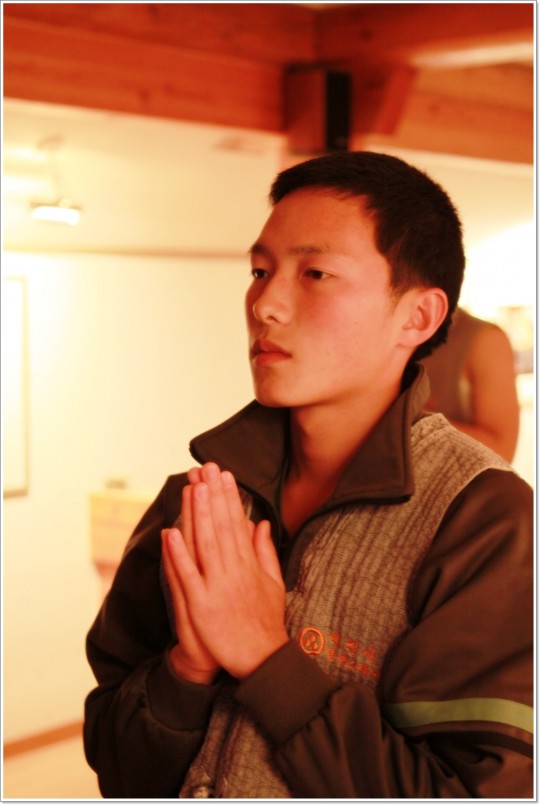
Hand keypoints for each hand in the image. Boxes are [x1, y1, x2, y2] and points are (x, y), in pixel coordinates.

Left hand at [165, 462, 288, 678]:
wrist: (260, 660)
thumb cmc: (266, 621)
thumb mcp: (273, 582)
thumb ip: (266, 551)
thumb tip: (261, 523)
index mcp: (250, 565)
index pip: (237, 523)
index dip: (229, 497)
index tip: (223, 475)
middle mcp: (234, 572)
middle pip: (220, 527)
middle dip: (212, 495)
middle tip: (205, 468)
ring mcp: (216, 588)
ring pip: (204, 544)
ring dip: (197, 515)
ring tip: (192, 488)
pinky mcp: (200, 606)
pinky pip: (187, 576)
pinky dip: (178, 554)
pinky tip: (171, 532)